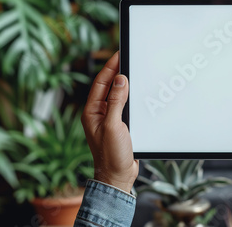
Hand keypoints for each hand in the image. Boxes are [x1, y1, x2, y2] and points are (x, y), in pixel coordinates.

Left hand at [81, 51, 138, 192]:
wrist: (118, 176)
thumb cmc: (111, 156)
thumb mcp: (114, 126)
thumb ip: (116, 102)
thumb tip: (120, 80)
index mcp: (92, 112)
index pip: (100, 83)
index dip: (110, 67)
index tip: (119, 54)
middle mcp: (99, 114)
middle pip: (108, 86)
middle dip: (118, 71)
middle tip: (128, 57)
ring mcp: (109, 119)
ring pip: (118, 95)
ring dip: (125, 84)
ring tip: (134, 70)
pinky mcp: (120, 125)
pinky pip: (125, 105)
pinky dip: (132, 97)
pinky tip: (139, 93)